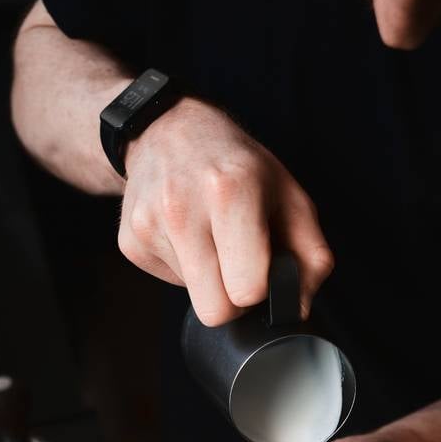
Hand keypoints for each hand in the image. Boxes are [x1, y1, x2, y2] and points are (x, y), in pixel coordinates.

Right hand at [118, 96, 333, 323]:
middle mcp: (181, 207)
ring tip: (212, 238)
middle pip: (215, 311)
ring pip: (193, 300)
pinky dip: (185, 268)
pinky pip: (170, 284)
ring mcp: (148, 225)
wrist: (167, 130)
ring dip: (209, 279)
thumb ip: (311, 258)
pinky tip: (188, 235)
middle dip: (233, 298)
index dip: (260, 289)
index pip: (246, 291)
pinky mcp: (129, 241)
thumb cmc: (238, 166)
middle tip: (240, 263)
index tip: (262, 267)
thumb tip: (297, 309)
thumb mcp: (291, 197)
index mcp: (231, 192)